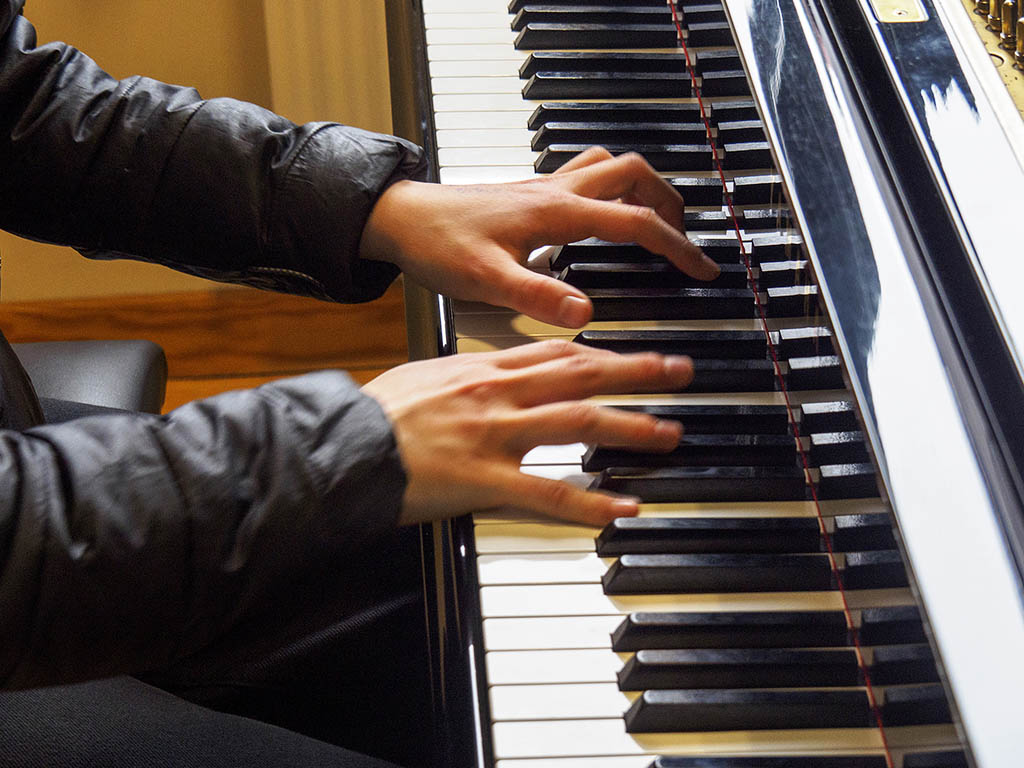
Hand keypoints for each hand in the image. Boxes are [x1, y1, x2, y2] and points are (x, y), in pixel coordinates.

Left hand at [359, 147, 719, 328]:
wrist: (399, 218)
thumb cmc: (437, 245)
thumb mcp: (487, 281)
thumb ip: (537, 296)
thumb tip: (586, 313)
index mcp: (556, 213)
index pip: (635, 222)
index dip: (676, 246)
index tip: (701, 269)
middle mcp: (555, 192)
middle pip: (633, 175)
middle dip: (668, 203)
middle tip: (684, 237)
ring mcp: (542, 189)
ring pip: (609, 167)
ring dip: (640, 187)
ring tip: (656, 219)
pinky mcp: (528, 194)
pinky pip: (583, 176)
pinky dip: (607, 189)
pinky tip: (599, 218)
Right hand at [362, 340, 693, 525]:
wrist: (343, 441)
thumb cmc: (378, 411)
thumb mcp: (427, 375)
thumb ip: (468, 374)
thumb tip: (490, 372)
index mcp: (485, 369)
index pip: (558, 353)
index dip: (604, 353)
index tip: (633, 354)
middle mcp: (499, 395)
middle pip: (583, 376)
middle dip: (638, 372)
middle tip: (679, 371)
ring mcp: (496, 436)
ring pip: (579, 424)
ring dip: (631, 426)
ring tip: (669, 432)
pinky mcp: (484, 481)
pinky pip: (548, 493)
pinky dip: (590, 500)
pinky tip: (622, 507)